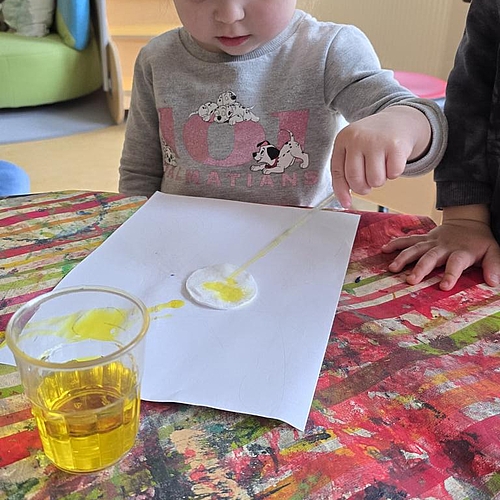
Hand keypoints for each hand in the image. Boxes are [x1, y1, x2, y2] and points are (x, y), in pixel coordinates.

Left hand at [331, 106, 430, 207]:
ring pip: (375, 180)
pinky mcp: (396, 145)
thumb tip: (345, 202)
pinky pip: (393, 174)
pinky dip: (394, 173)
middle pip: (355, 179)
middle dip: (363, 188)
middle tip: (369, 182)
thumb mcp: (353, 148)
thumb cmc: (373, 141)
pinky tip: (392, 160)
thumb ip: (345, 171)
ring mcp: (376, 141)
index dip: (341, 191)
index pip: (337, 172)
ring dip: (380, 180)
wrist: (400, 120)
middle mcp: (357, 138)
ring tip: (381, 167)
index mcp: (343, 139)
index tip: (346, 203)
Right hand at [382, 206, 499, 289]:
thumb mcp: (493, 251)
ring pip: (415, 248)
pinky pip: (408, 240)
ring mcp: (431, 242)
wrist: (468, 221)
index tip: (444, 286)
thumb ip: (494, 265)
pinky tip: (384, 249)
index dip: (450, 274)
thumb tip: (494, 282)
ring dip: (403, 258)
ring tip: (392, 268)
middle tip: (410, 280)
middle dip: (420, 268)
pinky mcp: (423, 239)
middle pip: (430, 257)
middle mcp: (443, 246)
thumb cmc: (479, 241)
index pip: (456, 263)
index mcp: (461, 251)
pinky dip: (396, 244)